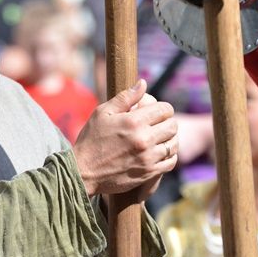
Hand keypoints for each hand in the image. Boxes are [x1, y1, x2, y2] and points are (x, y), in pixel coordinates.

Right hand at [73, 79, 177, 200]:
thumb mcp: (102, 113)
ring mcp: (148, 157)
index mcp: (134, 121)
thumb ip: (125, 97)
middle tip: (159, 124)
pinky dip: (169, 155)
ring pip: (174, 144)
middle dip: (168, 122)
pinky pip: (171, 162)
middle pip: (172, 126)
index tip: (157, 111)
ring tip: (160, 138)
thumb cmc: (91, 140)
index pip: (165, 109)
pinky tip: (160, 152)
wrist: (83, 172)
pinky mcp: (149, 173)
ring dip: (170, 139)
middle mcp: (144, 139)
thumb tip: (143, 83)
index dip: (163, 108)